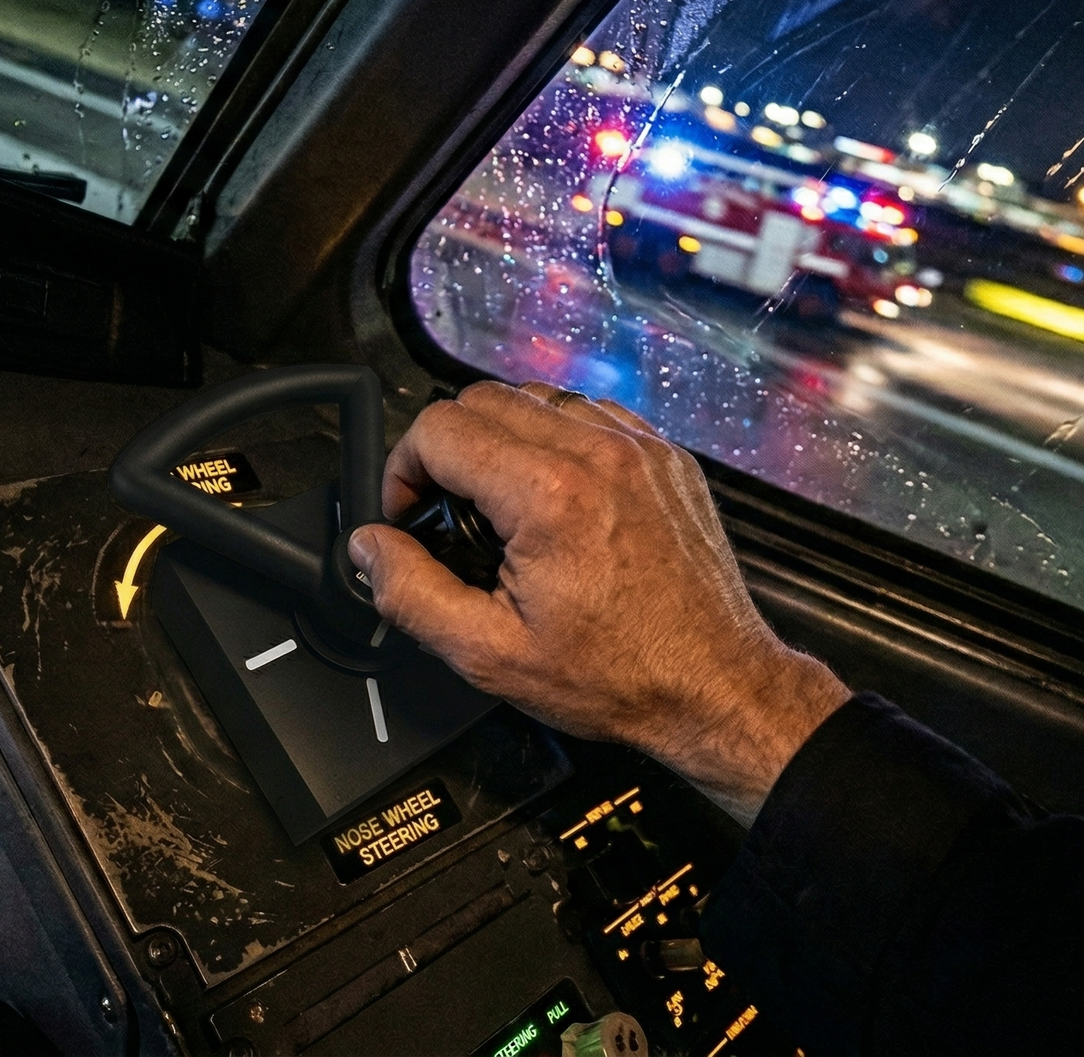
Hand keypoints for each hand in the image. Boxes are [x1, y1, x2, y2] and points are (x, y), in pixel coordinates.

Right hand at [346, 381, 849, 824]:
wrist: (713, 685)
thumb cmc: (621, 675)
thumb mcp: (490, 654)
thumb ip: (411, 592)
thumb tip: (370, 548)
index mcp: (549, 495)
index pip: (439, 428)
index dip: (404, 471)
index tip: (411, 514)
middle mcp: (597, 454)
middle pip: (481, 399)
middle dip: (447, 450)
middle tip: (449, 513)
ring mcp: (638, 448)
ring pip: (535, 397)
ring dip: (502, 439)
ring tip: (503, 507)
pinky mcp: (664, 456)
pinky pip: (589, 414)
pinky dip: (558, 440)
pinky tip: (555, 496)